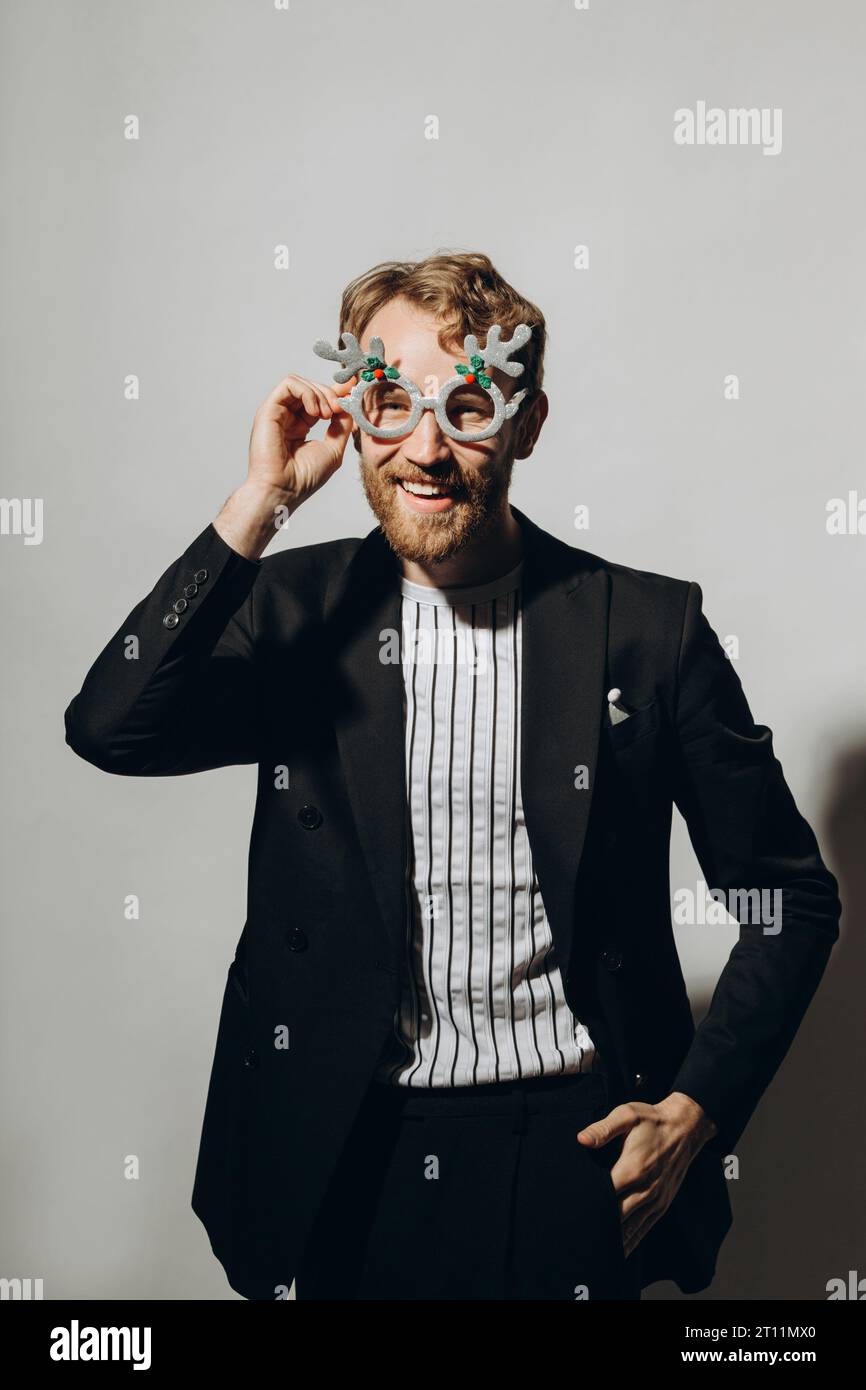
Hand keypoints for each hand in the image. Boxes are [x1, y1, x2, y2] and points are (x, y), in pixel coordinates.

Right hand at [248, 372, 356, 507]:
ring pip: (300, 383)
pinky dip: (307, 392)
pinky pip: (289, 384)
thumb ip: (342, 425)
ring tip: (327, 414)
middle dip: (330, 394)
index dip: (336, 391)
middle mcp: (287, 417)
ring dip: (320, 393)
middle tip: (339, 409)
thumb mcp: (334, 448)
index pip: (318, 399)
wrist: (284, 490)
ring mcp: (277, 412)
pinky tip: (315, 411)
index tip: (352, 388)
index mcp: (300, 426)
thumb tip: (348, 404)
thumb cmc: (304, 478)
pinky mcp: (269, 409)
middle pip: (311, 388)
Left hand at [576, 1091, 717, 1258]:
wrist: (686, 1127)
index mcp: (633, 1168)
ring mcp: (656, 1199)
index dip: (589, 1206)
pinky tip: (619, 1251)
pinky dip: (632, 1241)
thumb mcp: (627, 1115)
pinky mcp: (663, 1203)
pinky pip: (645, 1228)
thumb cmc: (652, 1120)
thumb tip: (581, 1139)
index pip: (605, 1196)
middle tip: (577, 1238)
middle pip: (616, 1218)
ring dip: (614, 1240)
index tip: (572, 1214)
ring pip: (631, 1228)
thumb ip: (603, 1129)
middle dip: (598, 1227)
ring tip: (593, 1252)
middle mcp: (645, 1189)